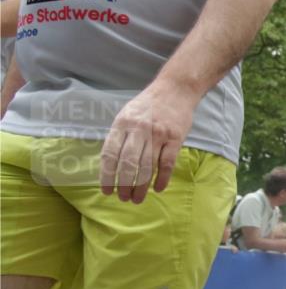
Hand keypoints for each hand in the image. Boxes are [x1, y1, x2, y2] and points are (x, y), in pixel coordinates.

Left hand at [100, 79, 198, 202]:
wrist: (176, 89)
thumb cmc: (149, 104)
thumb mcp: (127, 114)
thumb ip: (120, 135)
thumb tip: (111, 163)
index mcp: (122, 124)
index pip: (110, 154)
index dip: (107, 175)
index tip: (106, 190)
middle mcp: (139, 130)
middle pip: (128, 163)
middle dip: (124, 185)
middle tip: (124, 198)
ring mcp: (158, 134)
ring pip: (147, 166)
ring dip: (141, 186)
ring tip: (137, 199)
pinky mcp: (175, 138)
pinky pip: (167, 163)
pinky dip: (162, 178)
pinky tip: (158, 188)